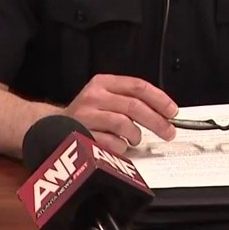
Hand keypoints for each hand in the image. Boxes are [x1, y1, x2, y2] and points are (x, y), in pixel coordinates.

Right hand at [64, 74, 178, 154]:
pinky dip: (121, 147)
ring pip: (125, 124)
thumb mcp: (106, 98)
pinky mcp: (83, 135)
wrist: (56, 126)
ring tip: (134, 139)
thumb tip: (165, 113)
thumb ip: (131, 100)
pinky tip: (118, 145)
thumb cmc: (88, 115)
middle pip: (134, 106)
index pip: (137, 86)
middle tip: (168, 132)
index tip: (172, 111)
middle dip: (157, 121)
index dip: (159, 99)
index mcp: (102, 82)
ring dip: (135, 135)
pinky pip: (114, 143)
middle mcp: (94, 96)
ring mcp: (87, 115)